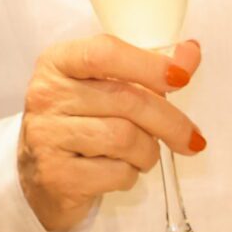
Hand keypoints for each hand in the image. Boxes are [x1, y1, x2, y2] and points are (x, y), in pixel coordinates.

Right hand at [16, 37, 205, 231]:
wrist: (40, 178)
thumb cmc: (78, 124)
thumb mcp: (105, 88)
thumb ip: (147, 69)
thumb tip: (190, 53)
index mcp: (57, 62)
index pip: (105, 53)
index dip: (149, 64)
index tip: (181, 78)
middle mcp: (46, 95)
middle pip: (125, 99)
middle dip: (169, 120)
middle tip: (191, 137)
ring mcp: (47, 136)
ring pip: (125, 138)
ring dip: (148, 151)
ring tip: (143, 154)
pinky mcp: (56, 176)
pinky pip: (116, 173)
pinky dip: (131, 174)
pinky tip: (120, 170)